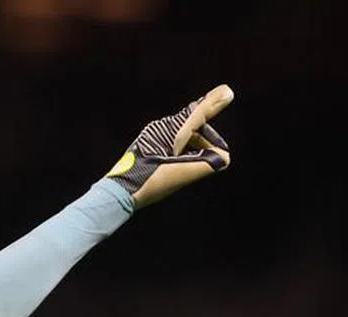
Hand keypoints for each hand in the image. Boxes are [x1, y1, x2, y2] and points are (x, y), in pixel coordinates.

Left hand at [106, 84, 233, 208]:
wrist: (119, 193)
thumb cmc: (148, 183)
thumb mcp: (182, 174)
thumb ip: (208, 163)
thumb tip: (224, 157)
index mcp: (169, 132)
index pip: (197, 114)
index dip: (214, 103)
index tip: (228, 91)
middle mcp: (160, 128)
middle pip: (194, 126)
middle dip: (208, 140)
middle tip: (218, 158)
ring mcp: (152, 135)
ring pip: (184, 135)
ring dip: (197, 148)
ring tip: (197, 166)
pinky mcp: (148, 144)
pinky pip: (174, 141)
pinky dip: (185, 150)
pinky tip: (185, 164)